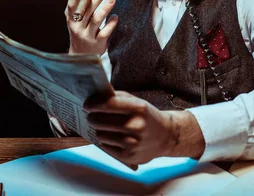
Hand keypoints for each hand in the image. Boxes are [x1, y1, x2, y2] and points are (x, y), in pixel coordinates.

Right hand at [65, 0, 117, 54]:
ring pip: (96, 20)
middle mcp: (78, 28)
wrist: (81, 56)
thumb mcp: (74, 19)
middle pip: (86, 10)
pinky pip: (105, 32)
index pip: (72, 5)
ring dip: (105, 8)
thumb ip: (77, 3)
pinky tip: (115, 16)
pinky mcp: (97, 43)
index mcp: (71, 20)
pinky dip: (111, 23)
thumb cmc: (80, 31)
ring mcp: (87, 36)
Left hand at [84, 91, 203, 167]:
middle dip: (92, 117)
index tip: (87, 104)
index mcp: (138, 108)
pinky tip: (114, 137)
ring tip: (107, 127)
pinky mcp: (128, 157)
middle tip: (92, 116)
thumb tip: (94, 96)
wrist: (166, 137)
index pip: (108, 104)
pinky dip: (107, 141)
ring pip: (100, 134)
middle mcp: (136, 126)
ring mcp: (132, 143)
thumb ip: (117, 97)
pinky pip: (105, 146)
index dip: (93, 104)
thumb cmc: (147, 116)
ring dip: (100, 130)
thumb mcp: (137, 102)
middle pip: (99, 121)